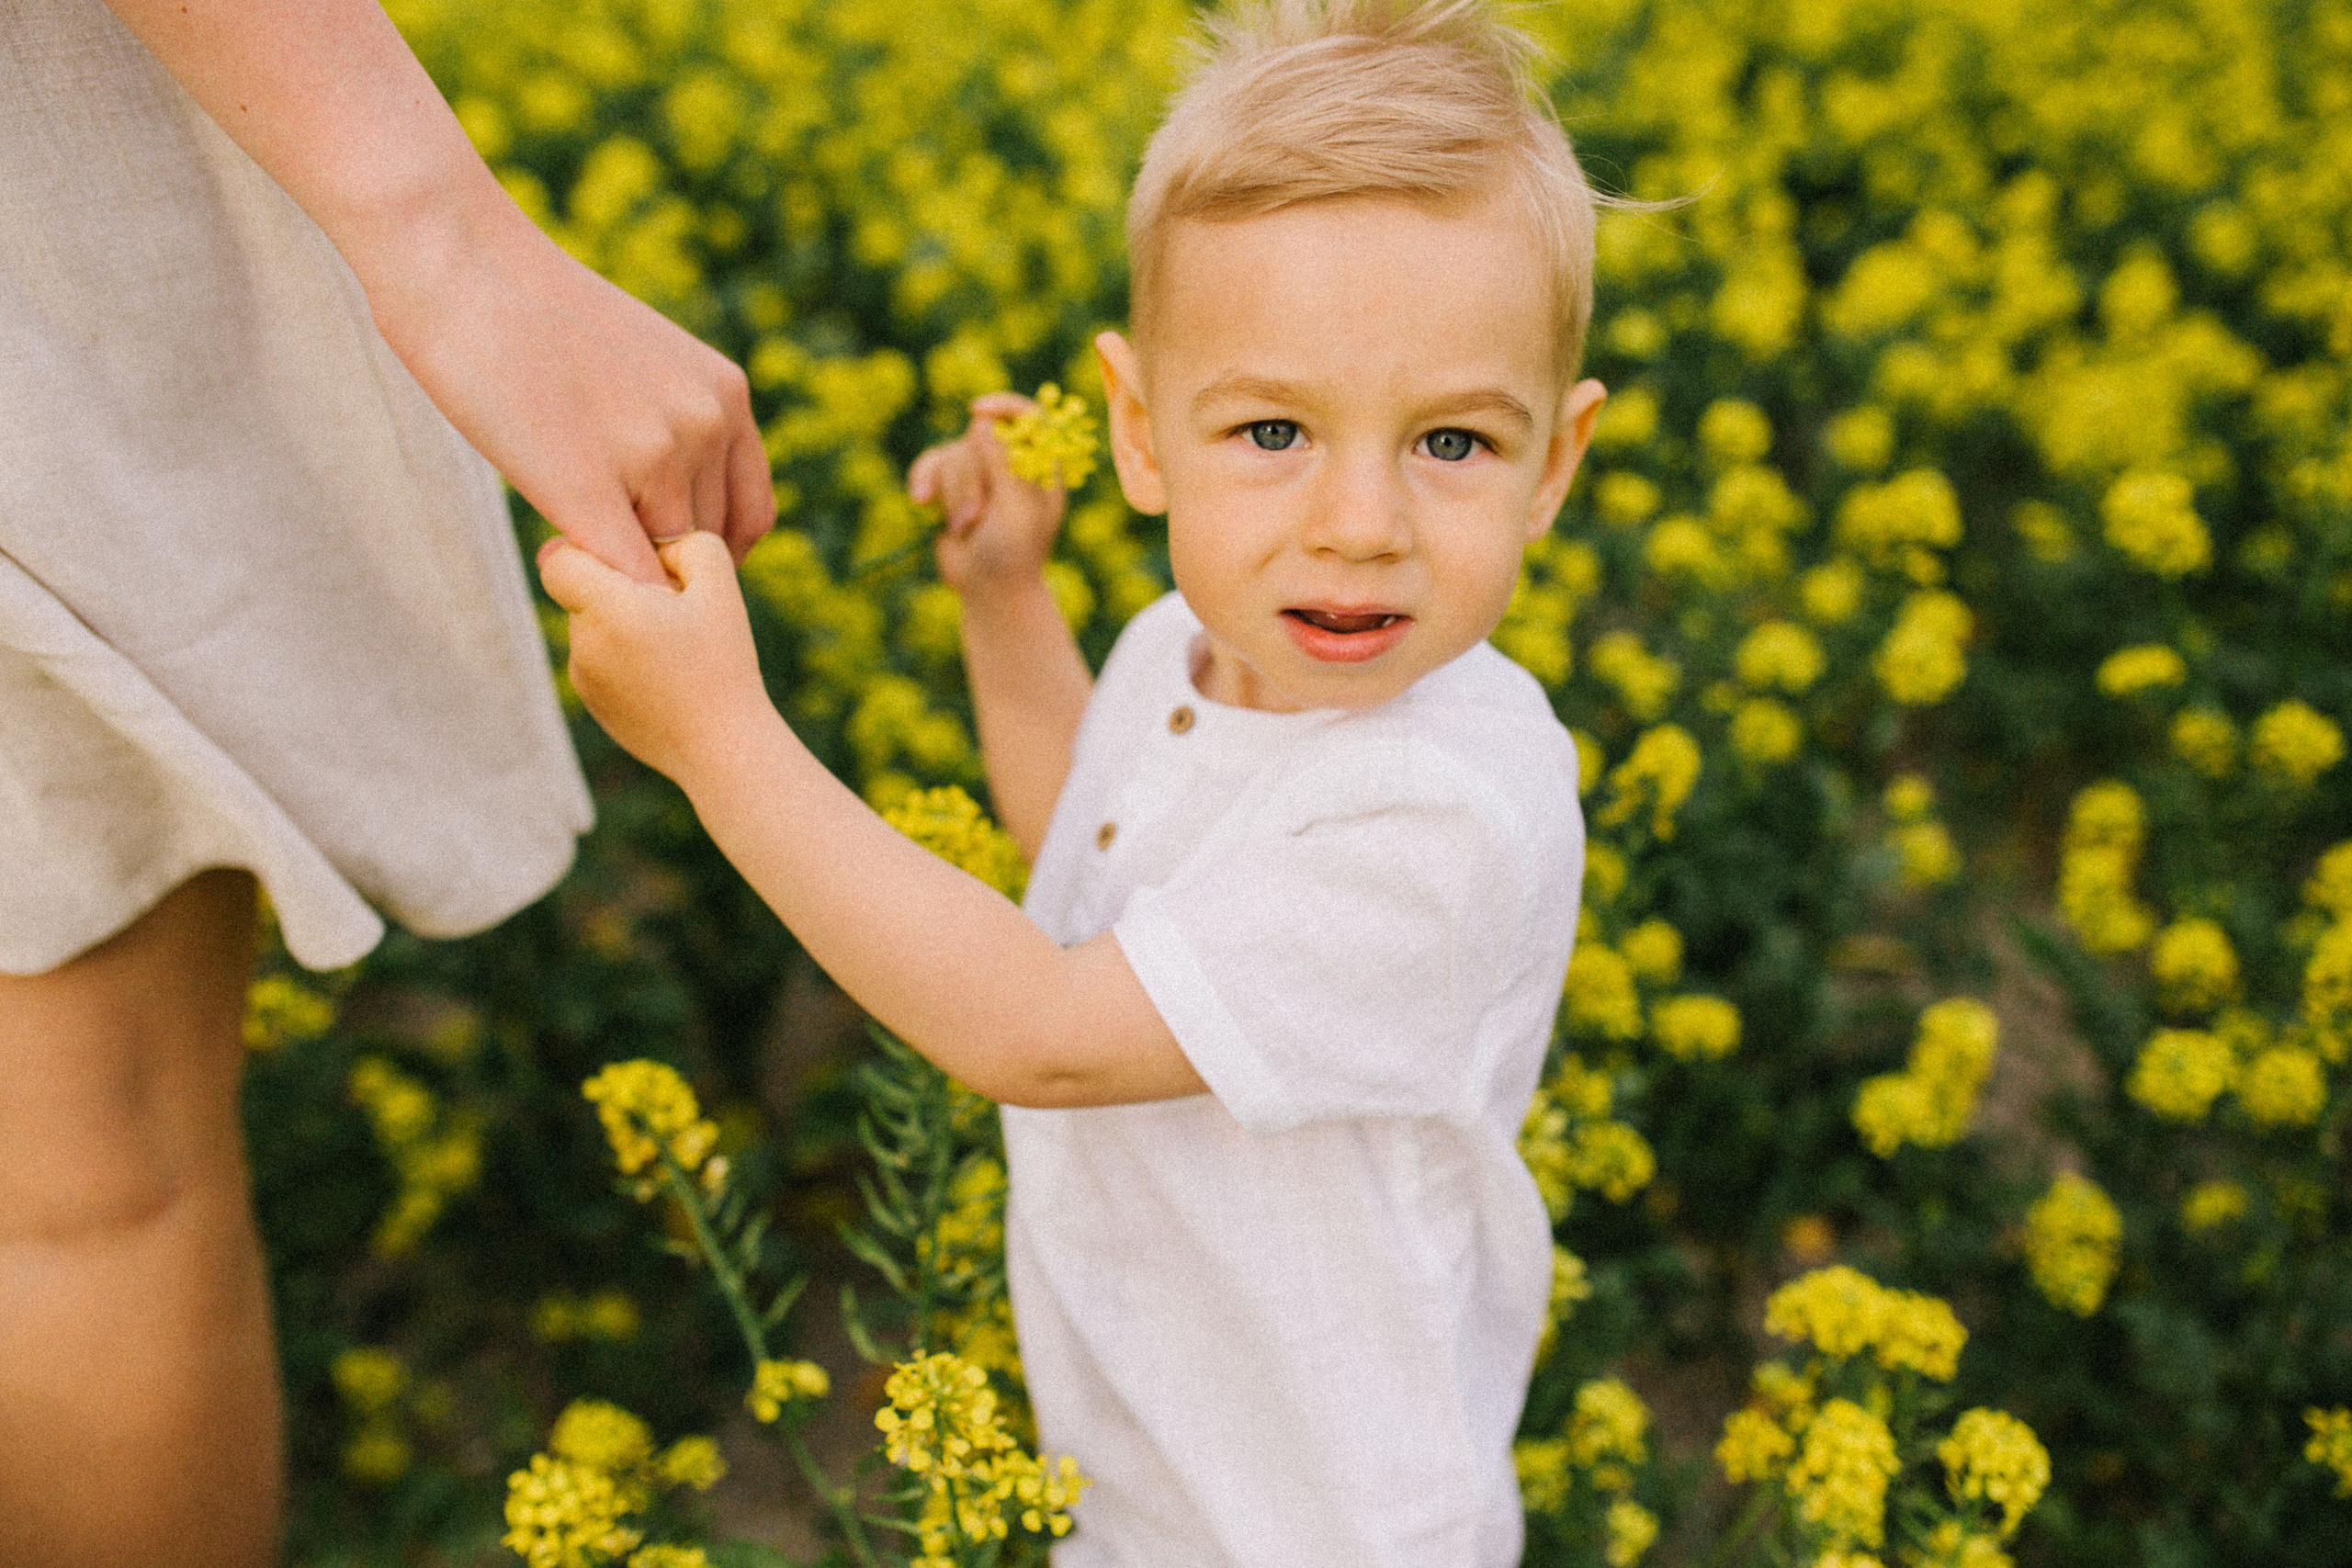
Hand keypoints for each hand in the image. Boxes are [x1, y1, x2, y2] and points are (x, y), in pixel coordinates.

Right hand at [369, 214, 773, 583]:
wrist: (457, 259)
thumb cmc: (528, 310)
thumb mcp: (638, 358)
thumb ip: (671, 422)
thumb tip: (673, 503)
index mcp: (727, 395)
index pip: (747, 517)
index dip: (701, 553)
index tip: (657, 559)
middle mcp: (707, 425)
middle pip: (699, 549)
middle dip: (655, 562)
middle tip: (603, 559)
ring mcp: (653, 456)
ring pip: (656, 568)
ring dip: (620, 577)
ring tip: (575, 554)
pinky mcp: (588, 487)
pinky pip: (621, 581)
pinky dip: (598, 593)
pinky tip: (562, 571)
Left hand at [537, 531, 772, 782]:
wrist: (724, 752)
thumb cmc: (724, 666)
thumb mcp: (721, 587)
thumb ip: (686, 543)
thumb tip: (653, 542)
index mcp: (607, 609)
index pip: (558, 559)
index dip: (589, 550)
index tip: (631, 561)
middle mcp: (583, 644)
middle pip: (580, 592)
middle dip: (617, 589)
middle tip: (672, 609)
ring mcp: (583, 679)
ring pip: (591, 627)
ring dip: (623, 625)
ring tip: (676, 649)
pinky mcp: (594, 704)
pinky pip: (600, 662)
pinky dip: (626, 659)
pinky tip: (668, 676)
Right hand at [907, 392, 1066, 594]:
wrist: (987, 590)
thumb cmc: (1013, 554)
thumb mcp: (1016, 511)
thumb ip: (1003, 465)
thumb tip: (983, 422)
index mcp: (1040, 466)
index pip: (1030, 417)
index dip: (1005, 405)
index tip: (978, 410)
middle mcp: (1011, 462)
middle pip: (980, 437)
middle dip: (970, 479)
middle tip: (978, 518)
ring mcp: (980, 472)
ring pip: (953, 453)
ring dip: (953, 494)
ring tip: (964, 529)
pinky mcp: (951, 485)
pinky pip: (930, 463)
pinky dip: (923, 480)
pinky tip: (921, 502)